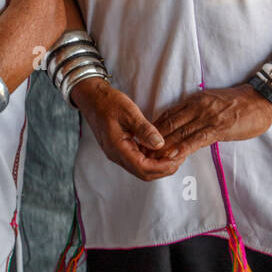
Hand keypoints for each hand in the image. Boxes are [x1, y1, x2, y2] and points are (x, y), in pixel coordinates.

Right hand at [71, 78, 185, 180]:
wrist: (92, 98)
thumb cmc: (108, 102)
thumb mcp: (129, 112)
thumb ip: (145, 130)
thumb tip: (160, 145)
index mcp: (117, 148)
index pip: (143, 167)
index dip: (162, 166)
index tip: (177, 158)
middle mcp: (116, 155)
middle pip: (143, 173)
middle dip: (163, 169)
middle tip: (180, 157)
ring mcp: (117, 154)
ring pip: (141, 168)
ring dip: (158, 165)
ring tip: (174, 154)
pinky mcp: (120, 149)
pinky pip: (137, 160)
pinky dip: (151, 159)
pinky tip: (161, 149)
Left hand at [154, 84, 271, 159]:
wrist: (261, 100)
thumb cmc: (239, 104)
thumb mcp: (213, 103)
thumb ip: (198, 112)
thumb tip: (184, 125)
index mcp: (195, 100)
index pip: (169, 114)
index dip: (154, 128)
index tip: (143, 139)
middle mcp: (197, 107)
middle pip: (169, 123)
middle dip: (154, 139)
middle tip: (141, 152)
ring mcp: (207, 117)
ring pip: (180, 133)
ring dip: (164, 147)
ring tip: (150, 158)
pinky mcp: (218, 128)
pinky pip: (196, 140)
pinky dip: (182, 148)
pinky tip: (172, 156)